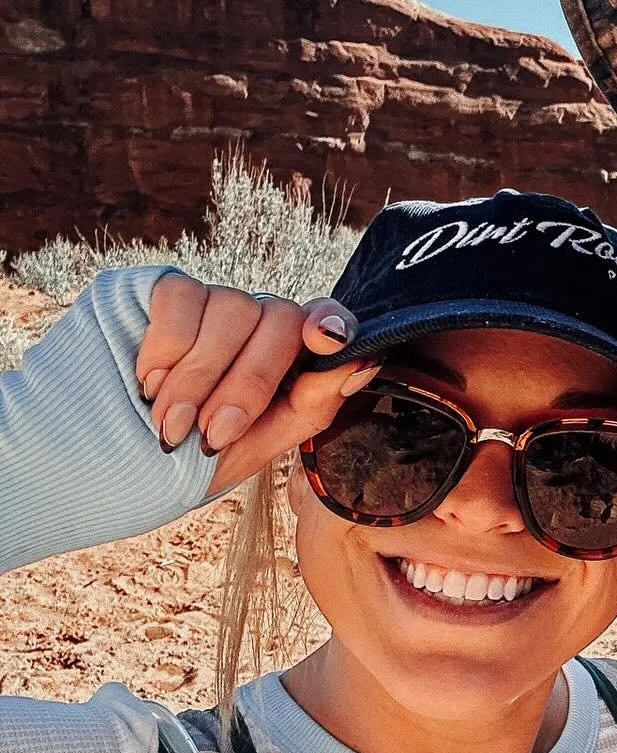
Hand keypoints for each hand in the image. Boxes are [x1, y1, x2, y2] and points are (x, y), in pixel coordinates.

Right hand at [136, 275, 378, 496]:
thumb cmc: (194, 455)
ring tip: (170, 425)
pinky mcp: (167, 289)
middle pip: (280, 321)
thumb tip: (363, 361)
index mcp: (289, 355)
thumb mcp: (258, 444)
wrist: (116, 463)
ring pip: (232, 311)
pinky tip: (149, 384)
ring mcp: (215, 301)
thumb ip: (312, 404)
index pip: (328, 320)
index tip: (327, 340)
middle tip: (210, 435)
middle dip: (246, 385)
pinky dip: (165, 351)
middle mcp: (258, 319)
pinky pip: (182, 300)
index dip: (332, 323)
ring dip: (198, 379)